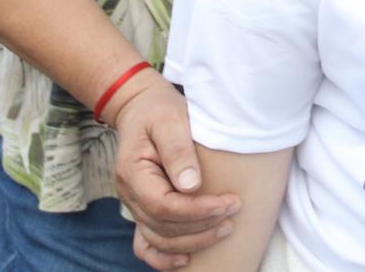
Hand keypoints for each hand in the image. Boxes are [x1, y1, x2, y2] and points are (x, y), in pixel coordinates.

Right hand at [109, 74, 238, 268]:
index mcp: (132, 172)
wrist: (142, 107)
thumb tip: (191, 186)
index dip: (197, 211)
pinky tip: (186, 259)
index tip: (228, 202)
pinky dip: (162, 257)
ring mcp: (133, 205)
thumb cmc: (159, 111)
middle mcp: (129, 195)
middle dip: (202, 225)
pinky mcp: (142, 209)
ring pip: (158, 239)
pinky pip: (145, 244)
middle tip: (234, 212)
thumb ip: (179, 150)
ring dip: (192, 241)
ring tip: (225, 228)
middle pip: (163, 227)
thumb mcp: (170, 119)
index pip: (164, 206)